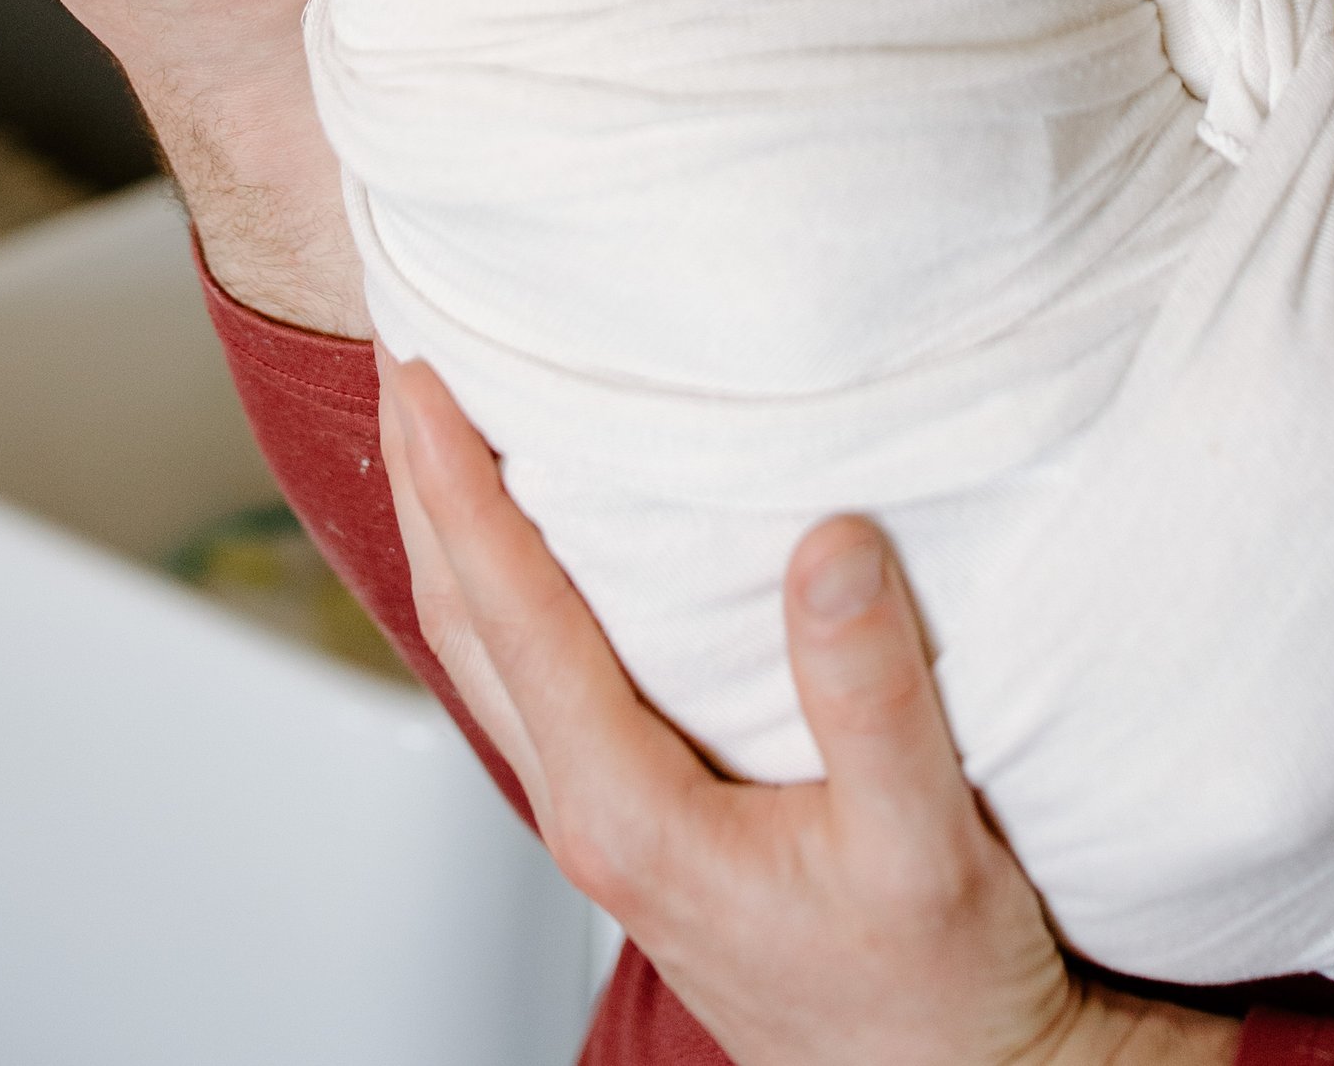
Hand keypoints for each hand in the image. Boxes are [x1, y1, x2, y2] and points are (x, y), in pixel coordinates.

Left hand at [379, 356, 1239, 1065]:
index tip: (423, 374)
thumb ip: (873, 694)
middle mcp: (591, 813)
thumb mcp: (923, 842)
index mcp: (631, 810)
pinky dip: (506, 583)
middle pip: (467, 621)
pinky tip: (532, 536)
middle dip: (422, 481)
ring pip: (489, 651)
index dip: (460, 486)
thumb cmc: (934, 988)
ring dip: (452, 528)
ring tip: (440, 413)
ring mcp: (606, 820)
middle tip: (399, 345)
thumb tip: (829, 542)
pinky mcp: (641, 816)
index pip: (516, 614)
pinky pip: (538, 676)